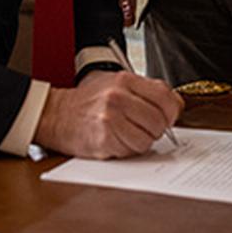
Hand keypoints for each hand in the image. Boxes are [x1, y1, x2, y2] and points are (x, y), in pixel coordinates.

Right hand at [33, 71, 182, 158]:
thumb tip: (174, 108)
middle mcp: (118, 97)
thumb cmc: (89, 100)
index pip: (166, 97)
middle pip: (159, 122)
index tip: (168, 117)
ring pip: (147, 140)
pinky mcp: (104, 140)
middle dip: (156, 129)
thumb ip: (146, 92)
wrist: (57, 114)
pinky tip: (115, 140)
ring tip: (126, 133)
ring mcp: (110, 119)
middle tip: (143, 127)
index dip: (172, 112)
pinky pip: (131, 152)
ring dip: (141, 141)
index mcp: (125, 80)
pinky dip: (127, 150)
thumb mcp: (117, 84)